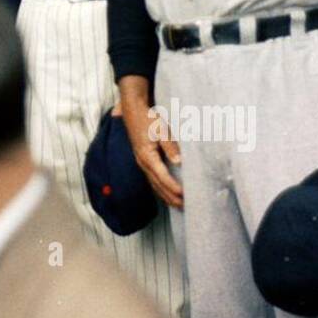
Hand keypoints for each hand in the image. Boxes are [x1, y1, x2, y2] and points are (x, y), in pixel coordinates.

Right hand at [118, 78, 182, 208]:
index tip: (184, 195)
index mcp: (147, 156)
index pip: (162, 177)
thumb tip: (178, 162)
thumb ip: (170, 146)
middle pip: (157, 185)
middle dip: (171, 197)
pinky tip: (166, 192)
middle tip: (185, 207)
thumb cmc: (148, 119)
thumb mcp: (161, 129)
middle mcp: (143, 163)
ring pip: (154, 184)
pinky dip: (160, 188)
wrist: (133, 111)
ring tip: (178, 204)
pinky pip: (152, 179)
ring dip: (165, 195)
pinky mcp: (143, 160)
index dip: (173, 188)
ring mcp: (141, 163)